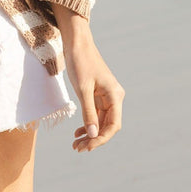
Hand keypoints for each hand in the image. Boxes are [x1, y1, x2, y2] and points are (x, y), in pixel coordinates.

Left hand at [51, 4, 124, 152]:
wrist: (76, 42)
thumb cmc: (80, 62)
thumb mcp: (83, 89)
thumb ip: (88, 113)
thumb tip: (93, 135)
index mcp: (115, 95)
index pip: (113, 125)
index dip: (101, 139)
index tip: (86, 146)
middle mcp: (114, 97)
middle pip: (107, 126)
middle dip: (93, 139)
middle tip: (77, 148)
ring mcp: (106, 96)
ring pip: (100, 121)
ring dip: (89, 133)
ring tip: (75, 144)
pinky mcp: (98, 94)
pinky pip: (95, 114)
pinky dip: (87, 123)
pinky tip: (78, 132)